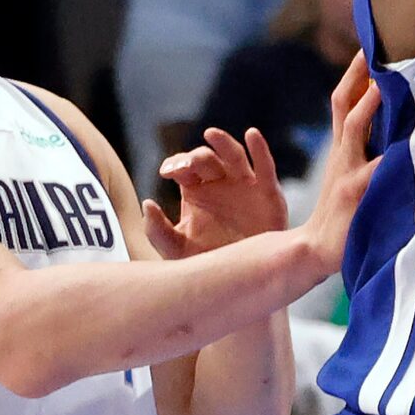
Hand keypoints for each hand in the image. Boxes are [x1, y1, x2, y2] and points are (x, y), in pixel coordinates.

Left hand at [145, 128, 288, 259]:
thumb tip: (146, 203)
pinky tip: (252, 135)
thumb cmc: (211, 262)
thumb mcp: (176, 250)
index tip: (167, 172)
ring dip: (223, 144)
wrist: (244, 280)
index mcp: (196, 192)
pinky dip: (260, 149)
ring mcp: (245, 186)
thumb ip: (157, 230)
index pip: (184, 167)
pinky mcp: (268, 193)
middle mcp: (220, 184)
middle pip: (207, 159)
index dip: (176, 164)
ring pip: (234, 156)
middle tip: (184, 166)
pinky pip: (265, 167)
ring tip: (211, 134)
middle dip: (194, 157)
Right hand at [297, 55, 380, 277]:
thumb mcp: (351, 174)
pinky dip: (393, 155)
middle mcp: (343, 153)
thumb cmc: (345, 212)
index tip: (372, 43)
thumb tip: (402, 121)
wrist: (316, 250)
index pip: (345, 99)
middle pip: (346, 103)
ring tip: (387, 80)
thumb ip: (369, 149)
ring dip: (370, 102)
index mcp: (343, 147)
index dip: (356, 72)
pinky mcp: (357, 194)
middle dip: (359, 74)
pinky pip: (375, 169)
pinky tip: (413, 143)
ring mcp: (348, 172)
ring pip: (355, 126)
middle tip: (377, 46)